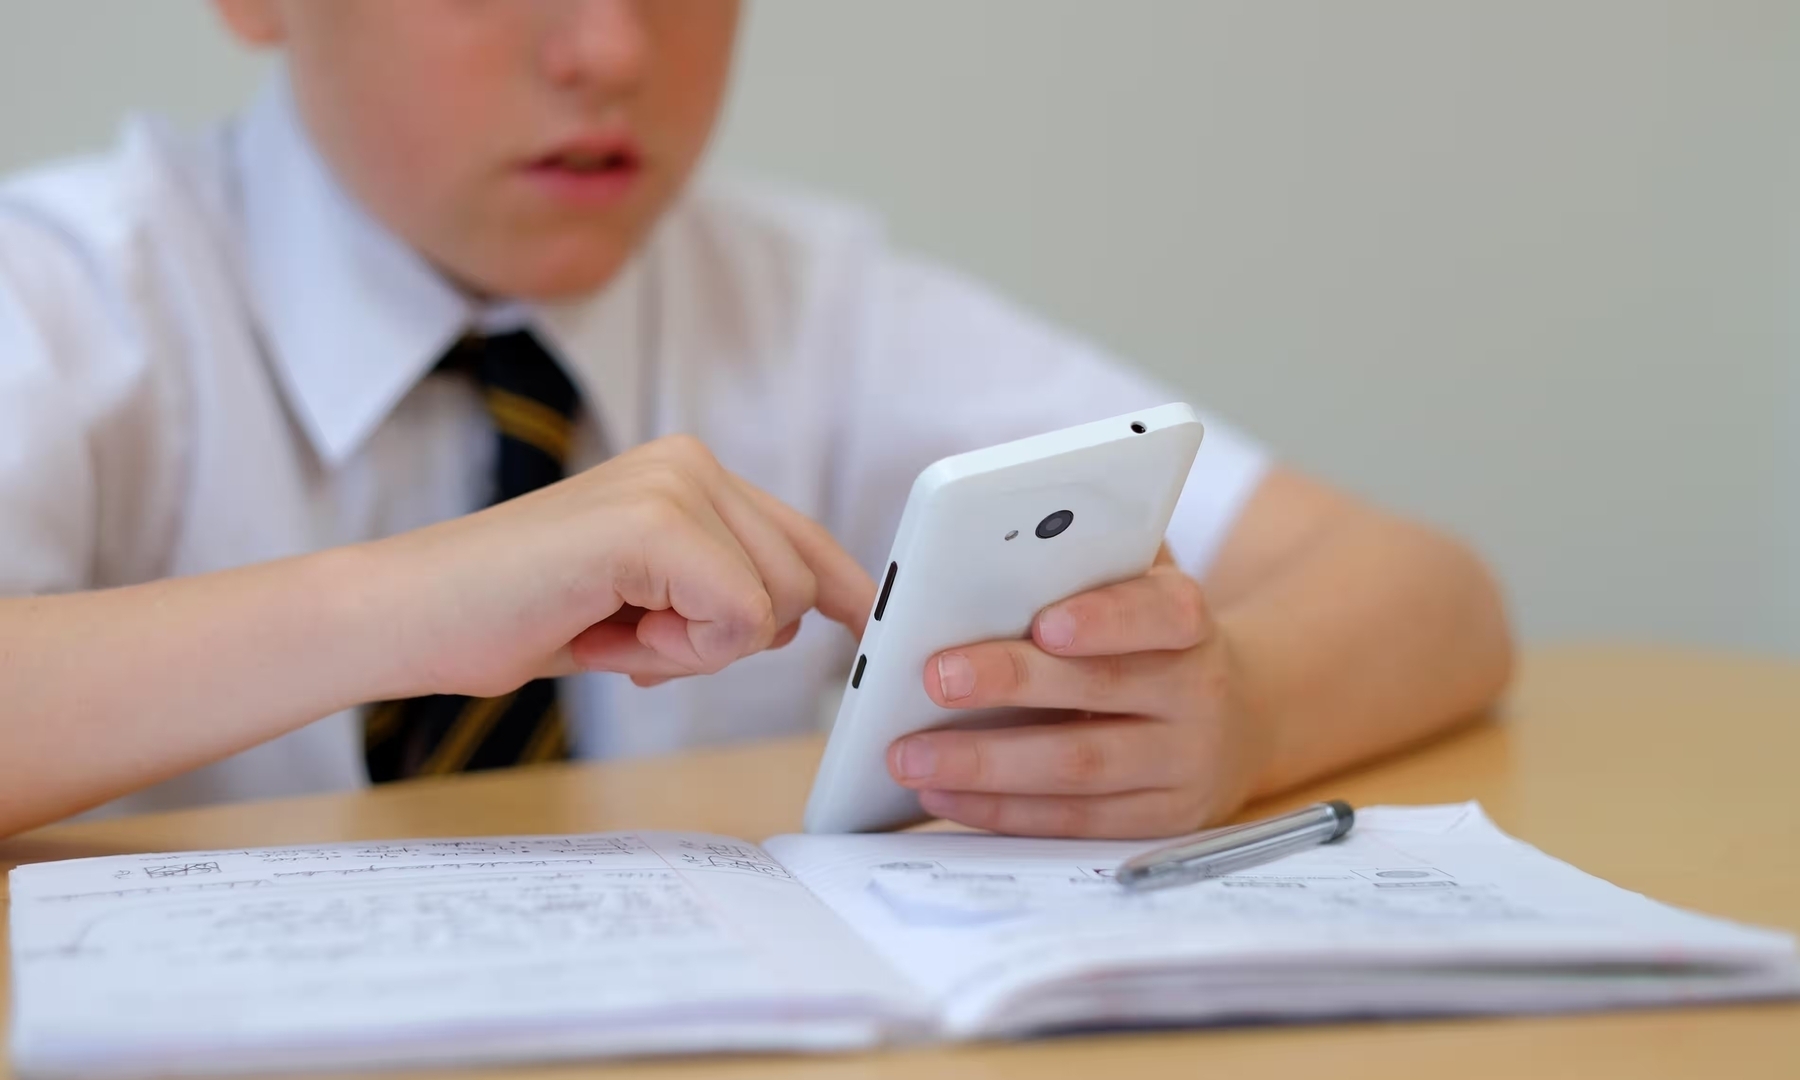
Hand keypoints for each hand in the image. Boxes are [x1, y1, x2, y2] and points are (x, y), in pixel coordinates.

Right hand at [373, 435, 874, 697]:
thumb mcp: (645, 600)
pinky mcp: (653, 521)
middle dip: (723, 641)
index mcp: (691, 473)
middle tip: (630, 634)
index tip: (871, 625)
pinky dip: (676, 651)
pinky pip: (735, 618)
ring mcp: (674, 482)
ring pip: (773, 606)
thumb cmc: (517, 613)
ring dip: (693, 649)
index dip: (841, 590)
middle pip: (799, 585)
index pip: (803, 538)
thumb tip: (803, 615)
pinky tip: (604, 628)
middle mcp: (692, 462)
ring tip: (608, 625)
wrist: (408, 616)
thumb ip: (718, 590)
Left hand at [884, 547, 1270, 837]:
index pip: (1161, 613)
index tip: (1044, 623)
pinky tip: (945, 794)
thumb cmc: (1147, 640)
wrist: (1238, 721)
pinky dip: (1002, 810)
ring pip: (1078, 768)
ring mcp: (1184, 764)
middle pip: (1101, 690)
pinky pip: (1073, 821)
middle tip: (936, 677)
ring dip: (986, 764)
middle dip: (1011, 684)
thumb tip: (994, 549)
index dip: (1105, 618)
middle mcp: (1198, 692)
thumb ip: (1081, 567)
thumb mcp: (1134, 588)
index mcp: (1188, 622)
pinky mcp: (1160, 820)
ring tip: (911, 755)